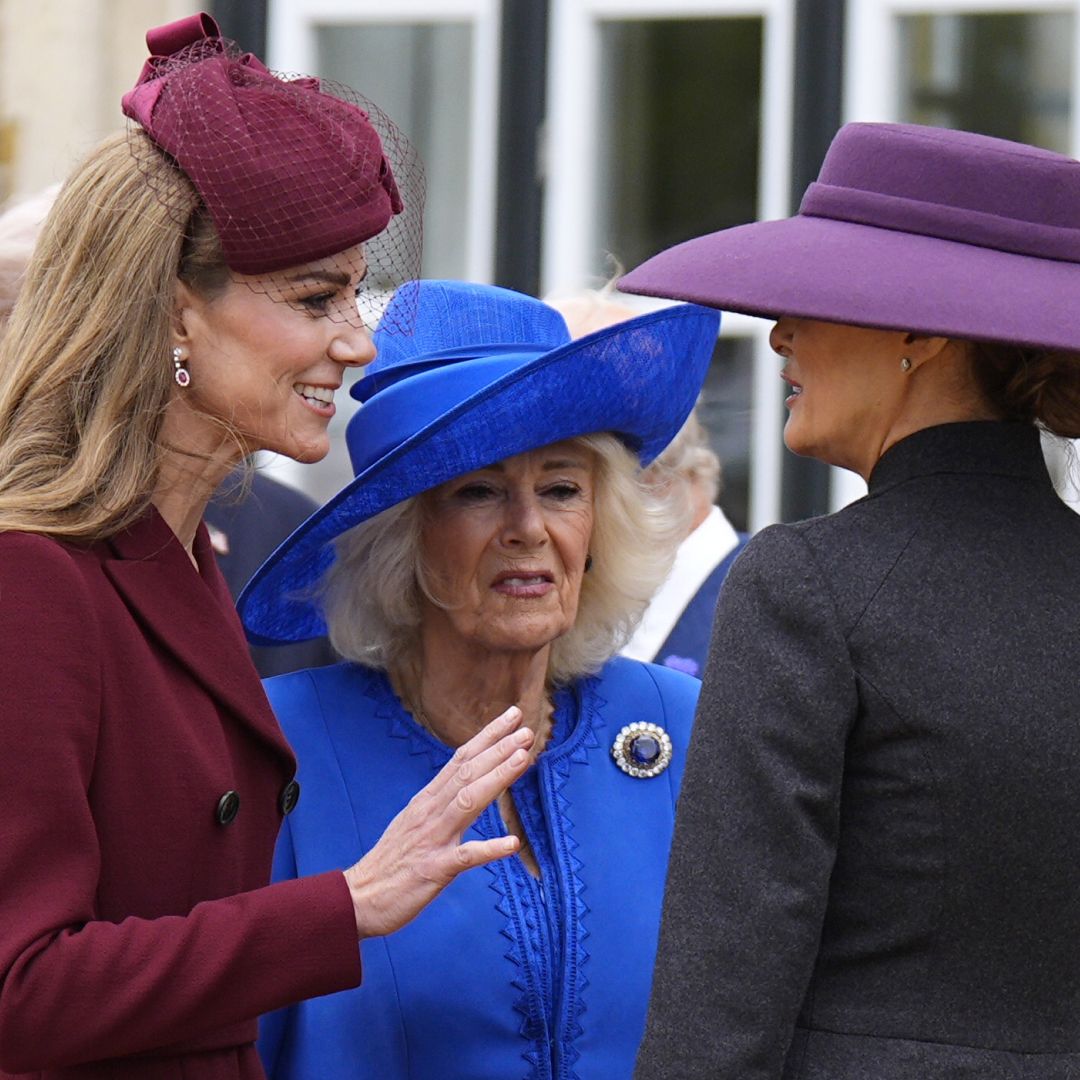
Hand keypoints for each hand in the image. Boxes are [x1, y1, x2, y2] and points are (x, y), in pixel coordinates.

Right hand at [343, 706, 531, 938]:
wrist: (358, 898)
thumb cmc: (391, 862)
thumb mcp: (416, 821)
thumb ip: (442, 802)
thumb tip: (468, 782)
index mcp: (427, 800)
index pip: (461, 759)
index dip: (488, 737)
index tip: (512, 716)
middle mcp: (430, 812)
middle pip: (468, 773)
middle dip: (499, 749)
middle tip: (528, 730)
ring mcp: (432, 839)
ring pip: (468, 802)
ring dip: (497, 778)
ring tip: (523, 759)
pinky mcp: (433, 869)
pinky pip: (465, 857)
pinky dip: (489, 849)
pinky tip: (513, 844)